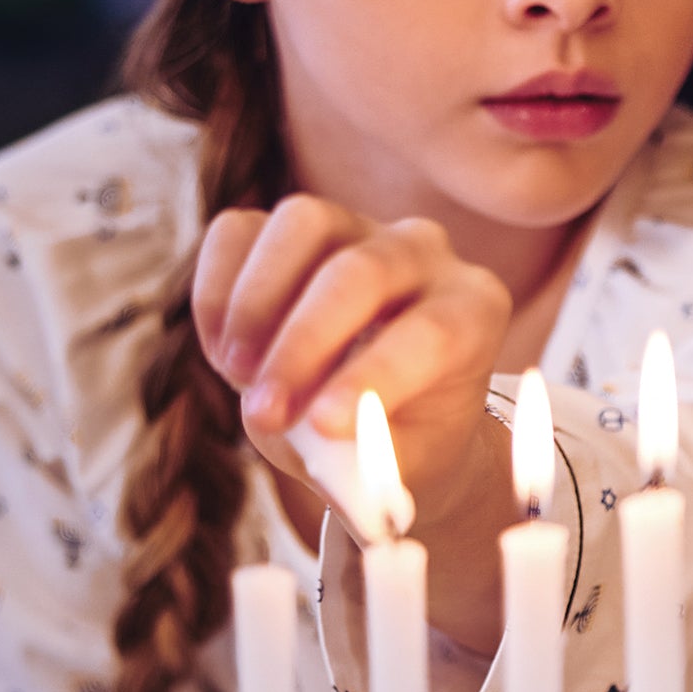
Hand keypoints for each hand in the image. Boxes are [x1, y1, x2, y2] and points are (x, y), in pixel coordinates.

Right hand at [195, 197, 516, 648]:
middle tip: (264, 414)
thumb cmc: (400, 441)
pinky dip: (218, 287)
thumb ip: (370, 458)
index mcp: (474, 311)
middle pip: (362, 269)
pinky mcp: (294, 231)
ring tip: (239, 374)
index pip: (431, 330)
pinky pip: (243, 231)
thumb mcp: (397, 468)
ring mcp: (358, 229)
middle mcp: (425, 255)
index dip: (375, 376)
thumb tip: (326, 444)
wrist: (380, 415)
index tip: (327, 426)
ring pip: (303, 223)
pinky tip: (223, 351)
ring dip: (257, 303)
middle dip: (304, 344)